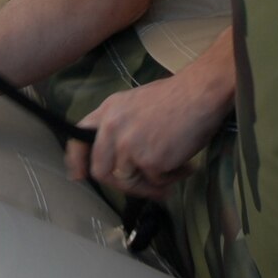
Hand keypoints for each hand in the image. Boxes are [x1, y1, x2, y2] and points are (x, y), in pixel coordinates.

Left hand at [64, 73, 223, 198]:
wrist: (200, 92)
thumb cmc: (176, 98)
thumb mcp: (135, 104)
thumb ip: (121, 128)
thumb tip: (120, 162)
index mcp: (108, 111)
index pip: (79, 138)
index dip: (77, 161)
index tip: (79, 176)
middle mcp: (112, 128)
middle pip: (101, 171)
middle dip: (123, 184)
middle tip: (145, 185)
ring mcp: (129, 145)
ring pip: (129, 182)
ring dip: (151, 184)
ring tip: (173, 171)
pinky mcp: (149, 159)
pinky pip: (155, 182)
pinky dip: (171, 178)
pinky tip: (185, 164)